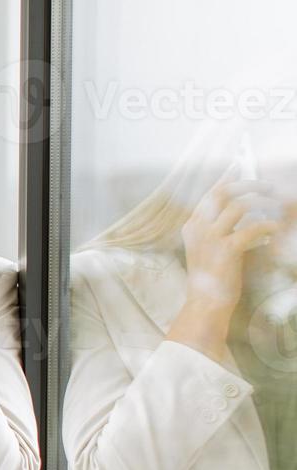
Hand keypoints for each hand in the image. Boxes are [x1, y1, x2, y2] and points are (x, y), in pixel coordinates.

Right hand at [181, 171, 279, 310]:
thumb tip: (239, 209)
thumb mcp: (206, 249)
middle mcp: (198, 229)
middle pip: (223, 194)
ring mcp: (210, 239)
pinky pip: (253, 228)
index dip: (226, 179)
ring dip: (263, 202)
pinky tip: (276, 229)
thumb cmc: (210, 278)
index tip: (238, 166)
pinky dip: (268, 226)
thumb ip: (217, 228)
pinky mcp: (226, 250)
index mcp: (191, 227)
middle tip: (266, 186)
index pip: (209, 195)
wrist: (205, 304)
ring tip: (277, 205)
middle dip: (247, 185)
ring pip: (239, 206)